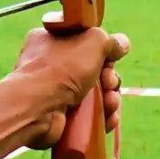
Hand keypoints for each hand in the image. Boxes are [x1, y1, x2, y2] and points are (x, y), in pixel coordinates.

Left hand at [15, 27, 129, 149]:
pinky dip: (102, 116)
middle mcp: (50, 65)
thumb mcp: (92, 42)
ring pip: (94, 94)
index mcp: (50, 40)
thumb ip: (110, 40)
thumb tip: (122, 44)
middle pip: (93, 70)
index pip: (84, 43)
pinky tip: (109, 118)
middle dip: (109, 79)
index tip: (109, 58)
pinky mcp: (60, 116)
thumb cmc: (61, 69)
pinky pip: (88, 115)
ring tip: (110, 104)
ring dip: (110, 99)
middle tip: (109, 83)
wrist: (37, 107)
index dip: (102, 51)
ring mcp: (54, 92)